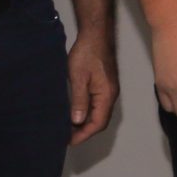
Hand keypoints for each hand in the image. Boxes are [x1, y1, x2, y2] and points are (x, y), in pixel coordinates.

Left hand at [67, 30, 119, 145]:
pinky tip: (75, 112)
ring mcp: (109, 90)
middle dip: (85, 131)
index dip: (84, 134)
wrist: (96, 34)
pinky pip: (98, 105)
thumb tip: (77, 121)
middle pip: (101, 121)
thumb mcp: (78, 78)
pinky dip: (87, 113)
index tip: (68, 141)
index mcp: (106, 95)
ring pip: (99, 113)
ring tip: (68, 127)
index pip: (98, 123)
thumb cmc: (86, 54)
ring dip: (85, 123)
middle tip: (66, 137)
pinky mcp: (105, 85)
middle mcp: (111, 95)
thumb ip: (79, 100)